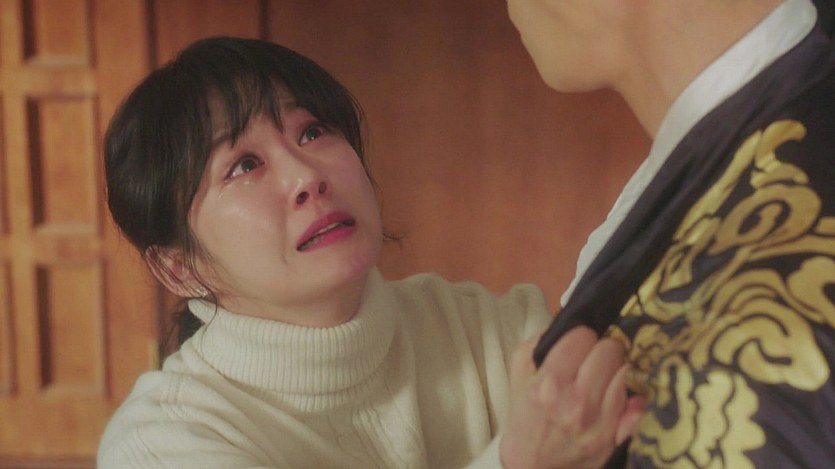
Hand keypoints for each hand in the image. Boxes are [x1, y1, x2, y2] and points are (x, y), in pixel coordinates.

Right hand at [500, 326, 644, 468]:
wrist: (531, 462)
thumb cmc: (526, 412)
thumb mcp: (520, 370)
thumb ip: (539, 340)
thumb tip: (567, 318)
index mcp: (550, 383)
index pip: (584, 336)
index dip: (580, 337)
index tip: (577, 345)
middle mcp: (577, 402)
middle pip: (611, 350)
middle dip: (601, 350)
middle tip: (593, 359)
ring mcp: (600, 422)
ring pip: (627, 372)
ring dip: (616, 372)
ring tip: (603, 378)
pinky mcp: (616, 438)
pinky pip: (639, 406)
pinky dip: (632, 398)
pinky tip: (619, 396)